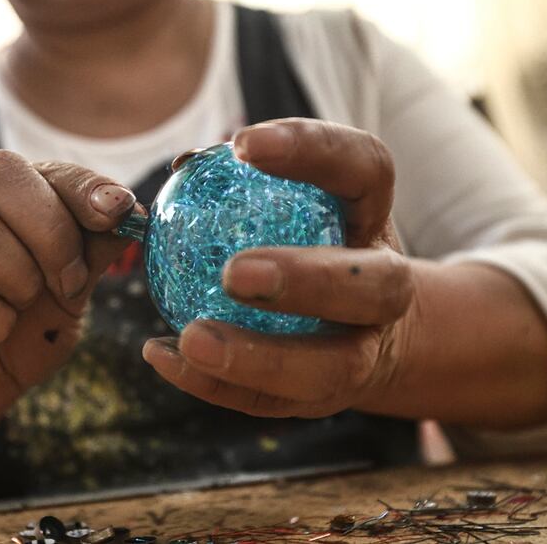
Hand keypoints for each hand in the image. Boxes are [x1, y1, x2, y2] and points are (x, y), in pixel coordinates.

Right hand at [0, 150, 139, 430]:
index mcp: (2, 198)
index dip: (84, 186)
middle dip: (52, 232)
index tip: (119, 212)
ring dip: (18, 276)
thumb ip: (95, 248)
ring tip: (23, 308)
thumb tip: (135, 212)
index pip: (42, 167)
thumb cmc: (24, 329)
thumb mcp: (72, 289)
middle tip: (72, 284)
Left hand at [142, 119, 415, 417]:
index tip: (241, 144)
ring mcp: (363, 351)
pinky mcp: (326, 397)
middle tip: (234, 273)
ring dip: (259, 358)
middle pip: (369, 286)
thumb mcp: (297, 198)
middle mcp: (385, 287)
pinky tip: (161, 355)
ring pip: (328, 366)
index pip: (365, 168)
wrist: (367, 324)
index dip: (312, 150)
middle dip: (308, 281)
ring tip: (190, 338)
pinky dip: (213, 384)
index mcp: (373, 217)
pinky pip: (271, 402)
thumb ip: (245, 182)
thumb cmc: (312, 240)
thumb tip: (185, 166)